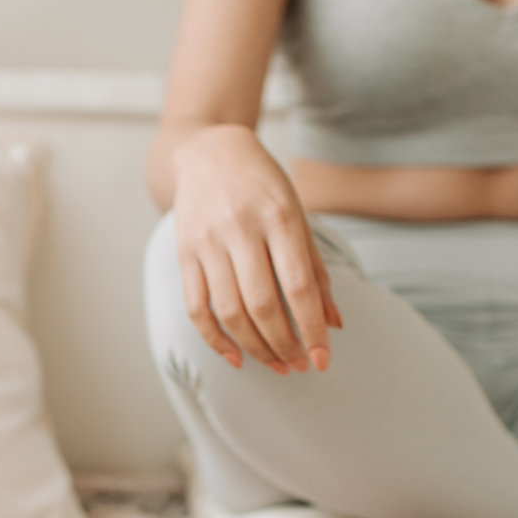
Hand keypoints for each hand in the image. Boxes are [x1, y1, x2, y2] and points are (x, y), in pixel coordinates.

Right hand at [172, 124, 342, 372]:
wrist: (209, 152)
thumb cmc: (263, 187)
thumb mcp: (298, 216)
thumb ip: (315, 269)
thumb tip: (334, 323)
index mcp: (279, 216)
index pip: (299, 286)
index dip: (312, 329)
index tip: (322, 361)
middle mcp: (241, 228)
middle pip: (263, 305)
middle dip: (284, 345)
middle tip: (299, 366)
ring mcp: (208, 242)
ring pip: (230, 312)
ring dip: (255, 348)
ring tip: (276, 365)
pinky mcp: (184, 253)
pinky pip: (197, 308)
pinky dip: (216, 340)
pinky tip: (236, 358)